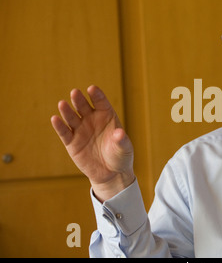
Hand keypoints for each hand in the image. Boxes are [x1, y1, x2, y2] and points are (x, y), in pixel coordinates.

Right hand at [51, 86, 134, 201]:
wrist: (111, 173)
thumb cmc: (120, 156)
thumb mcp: (124, 149)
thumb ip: (122, 140)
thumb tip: (120, 133)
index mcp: (107, 116)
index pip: (101, 103)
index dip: (97, 96)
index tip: (92, 89)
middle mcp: (92, 120)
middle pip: (84, 107)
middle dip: (79, 100)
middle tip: (75, 93)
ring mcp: (81, 130)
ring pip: (72, 117)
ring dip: (67, 111)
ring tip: (62, 104)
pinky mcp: (72, 142)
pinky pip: (64, 132)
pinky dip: (59, 126)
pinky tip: (55, 119)